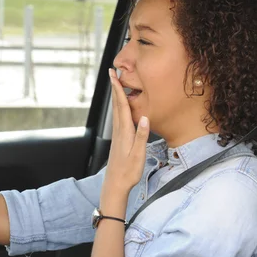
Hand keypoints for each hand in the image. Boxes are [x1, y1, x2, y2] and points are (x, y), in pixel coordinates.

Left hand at [102, 68, 149, 199]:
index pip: (121, 105)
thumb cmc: (128, 171)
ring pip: (116, 110)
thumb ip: (142, 136)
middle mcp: (119, 130)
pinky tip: (120, 107)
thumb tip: (144, 117)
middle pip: (116, 104)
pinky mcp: (119, 139)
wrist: (115, 184)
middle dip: (115, 87)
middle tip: (112, 72)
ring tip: (116, 84)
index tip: (114, 75)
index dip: (118, 89)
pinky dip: (118, 107)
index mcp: (125, 131)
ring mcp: (118, 135)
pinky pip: (118, 118)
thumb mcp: (138, 155)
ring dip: (116, 96)